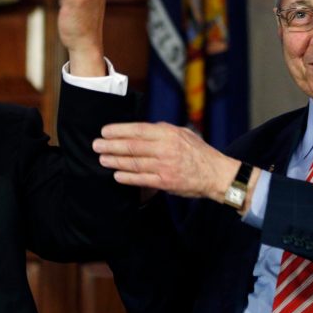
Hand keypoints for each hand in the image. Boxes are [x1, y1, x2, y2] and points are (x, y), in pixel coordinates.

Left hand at [93, 122, 241, 201]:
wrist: (216, 174)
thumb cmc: (198, 152)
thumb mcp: (183, 133)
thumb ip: (162, 130)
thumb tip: (141, 129)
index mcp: (169, 134)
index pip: (138, 130)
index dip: (119, 130)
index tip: (105, 131)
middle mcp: (165, 149)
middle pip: (132, 146)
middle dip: (111, 145)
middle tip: (96, 145)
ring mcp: (164, 166)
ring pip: (133, 163)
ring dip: (115, 161)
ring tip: (102, 158)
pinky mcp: (164, 182)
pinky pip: (141, 179)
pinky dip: (126, 177)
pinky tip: (116, 174)